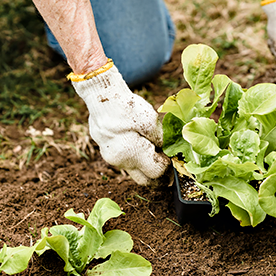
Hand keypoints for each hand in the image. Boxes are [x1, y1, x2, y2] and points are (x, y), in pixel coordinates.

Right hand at [71, 61, 168, 184]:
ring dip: (146, 166)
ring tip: (156, 152)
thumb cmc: (126, 107)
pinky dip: (136, 158)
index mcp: (131, 154)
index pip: (156, 172)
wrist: (101, 96)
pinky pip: (126, 161)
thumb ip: (161, 139)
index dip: (168, 167)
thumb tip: (170, 151)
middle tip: (169, 167)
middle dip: (158, 176)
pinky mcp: (107, 151)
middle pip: (144, 180)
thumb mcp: (150, 121)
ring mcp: (111, 158)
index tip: (174, 158)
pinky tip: (142, 145)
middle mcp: (120, 161)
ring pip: (134, 171)